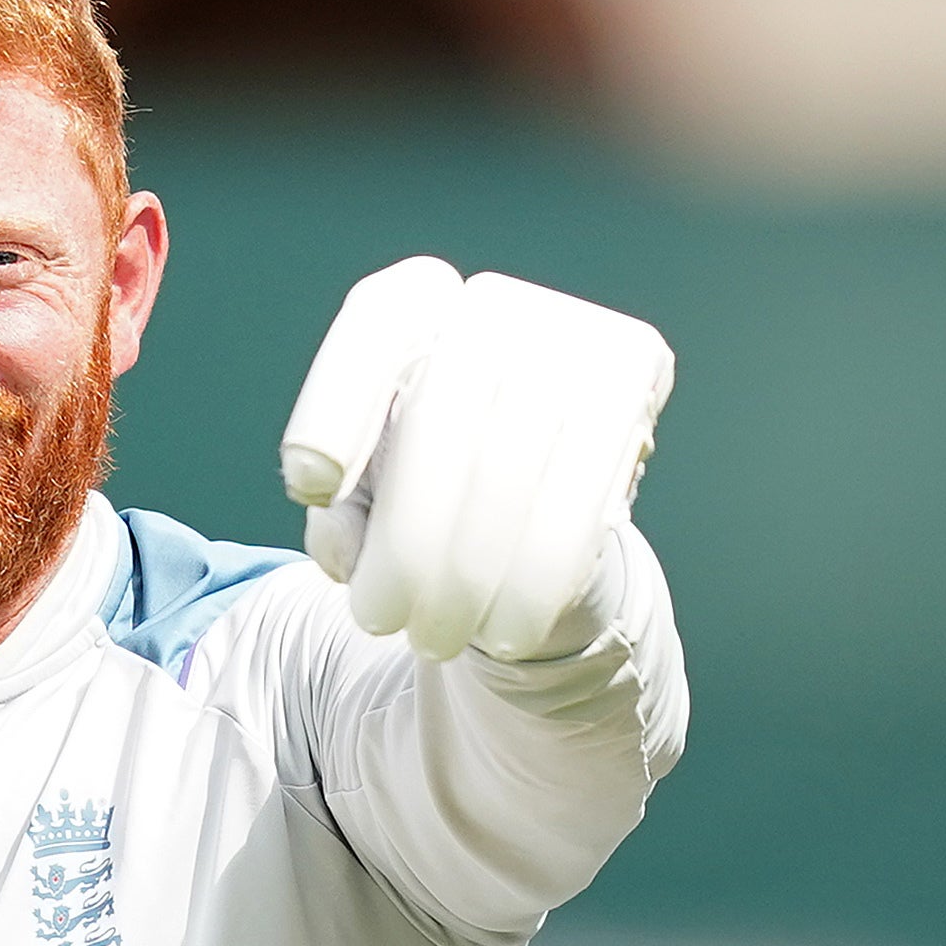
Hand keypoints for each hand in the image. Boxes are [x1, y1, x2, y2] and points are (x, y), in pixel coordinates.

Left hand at [278, 261, 673, 663]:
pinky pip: (584, 494)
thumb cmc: (433, 509)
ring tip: (433, 642)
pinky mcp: (635, 376)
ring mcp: (576, 333)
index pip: (380, 323)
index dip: (337, 399)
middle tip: (378, 621)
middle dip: (407, 534)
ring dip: (466, 573)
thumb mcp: (368, 507)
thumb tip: (341, 526)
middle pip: (445, 406)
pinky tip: (505, 634)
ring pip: (515, 461)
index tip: (310, 481)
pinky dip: (535, 578)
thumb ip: (340, 509)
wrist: (537, 530)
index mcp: (422, 303)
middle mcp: (500, 303)